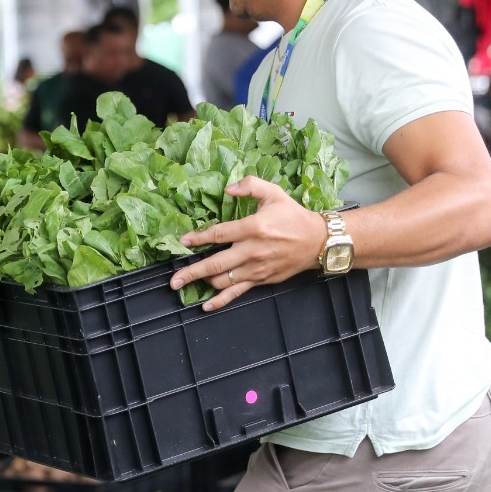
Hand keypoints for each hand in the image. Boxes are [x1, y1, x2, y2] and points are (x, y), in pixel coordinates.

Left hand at [168, 177, 323, 311]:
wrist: (317, 241)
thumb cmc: (293, 216)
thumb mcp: (274, 193)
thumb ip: (250, 185)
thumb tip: (227, 188)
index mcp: (253, 228)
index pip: (219, 234)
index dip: (199, 238)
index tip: (183, 242)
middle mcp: (252, 251)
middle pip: (216, 264)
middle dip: (192, 272)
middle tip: (173, 280)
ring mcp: (256, 268)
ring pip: (224, 281)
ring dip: (202, 284)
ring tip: (184, 285)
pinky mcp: (261, 279)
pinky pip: (238, 292)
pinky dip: (221, 301)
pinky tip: (205, 306)